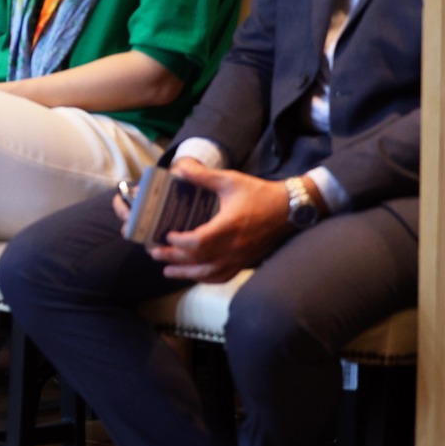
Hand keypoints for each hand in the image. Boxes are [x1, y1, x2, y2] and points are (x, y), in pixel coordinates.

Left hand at [144, 158, 291, 284]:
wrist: (289, 209)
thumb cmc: (259, 193)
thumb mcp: (230, 180)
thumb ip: (203, 176)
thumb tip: (179, 167)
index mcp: (228, 226)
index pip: (199, 242)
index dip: (180, 242)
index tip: (166, 235)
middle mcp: (234, 247)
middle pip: (199, 259)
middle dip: (174, 258)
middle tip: (155, 253)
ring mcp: (240, 257)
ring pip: (209, 272)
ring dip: (186, 273)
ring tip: (168, 270)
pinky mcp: (246, 262)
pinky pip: (224, 276)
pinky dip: (207, 278)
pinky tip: (196, 276)